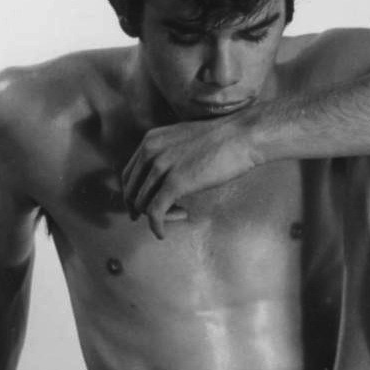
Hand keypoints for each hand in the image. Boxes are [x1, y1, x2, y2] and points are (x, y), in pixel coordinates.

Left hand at [121, 113, 259, 238]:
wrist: (241, 135)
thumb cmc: (221, 140)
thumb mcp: (183, 140)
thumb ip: (167, 154)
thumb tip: (163, 176)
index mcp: (150, 140)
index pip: (128, 174)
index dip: (130, 195)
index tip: (138, 208)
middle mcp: (150, 151)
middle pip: (132, 190)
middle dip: (140, 209)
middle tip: (156, 220)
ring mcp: (161, 166)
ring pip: (143, 203)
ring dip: (157, 217)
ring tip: (179, 215)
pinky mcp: (175, 182)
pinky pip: (155, 212)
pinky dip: (156, 226)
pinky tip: (161, 234)